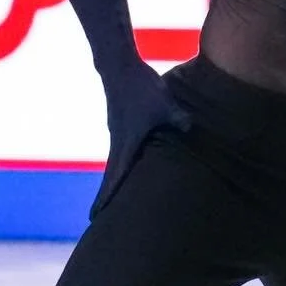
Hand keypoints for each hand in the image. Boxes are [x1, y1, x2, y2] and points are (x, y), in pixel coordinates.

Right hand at [92, 61, 190, 217]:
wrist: (119, 66)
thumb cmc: (142, 88)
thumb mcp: (166, 106)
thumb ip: (178, 120)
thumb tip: (190, 128)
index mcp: (126, 144)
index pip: (115, 179)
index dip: (107, 199)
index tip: (96, 218)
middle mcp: (118, 142)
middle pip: (110, 177)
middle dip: (105, 198)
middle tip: (96, 219)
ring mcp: (118, 133)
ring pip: (116, 164)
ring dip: (113, 181)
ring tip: (113, 199)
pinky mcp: (121, 123)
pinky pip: (122, 151)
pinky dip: (122, 165)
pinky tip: (130, 169)